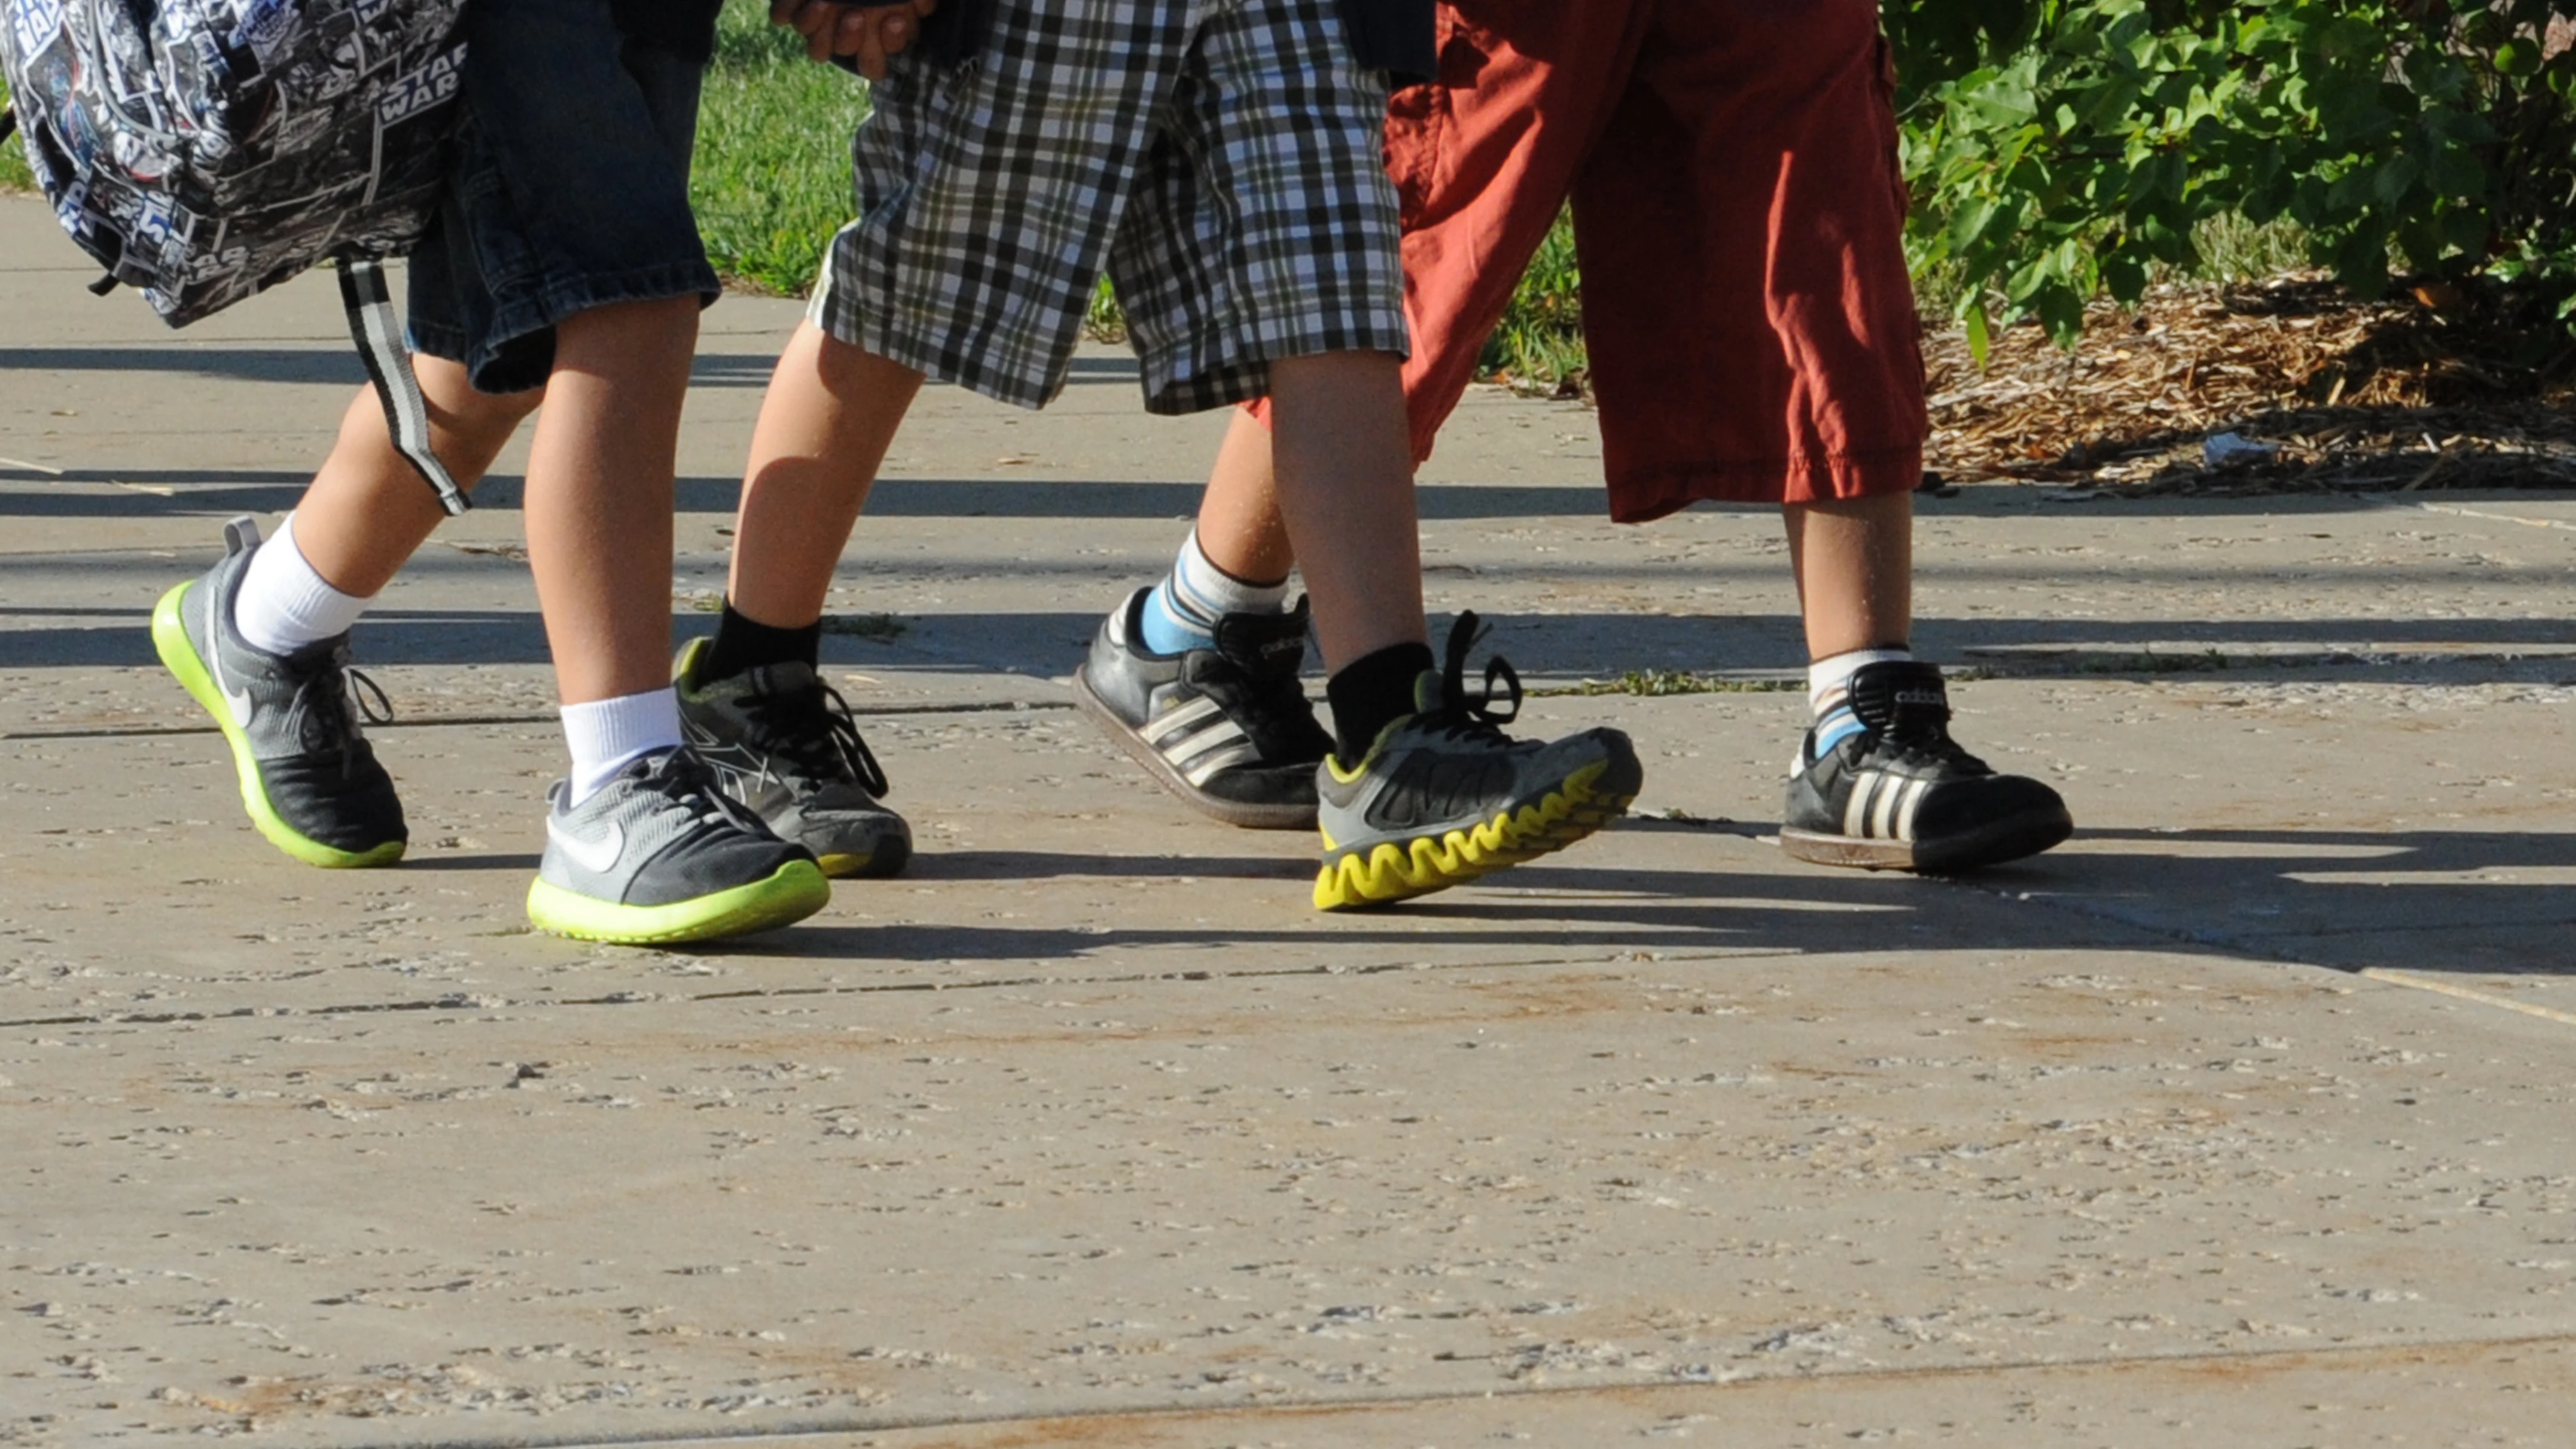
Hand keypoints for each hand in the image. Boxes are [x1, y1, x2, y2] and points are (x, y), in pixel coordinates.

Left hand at [768, 0, 937, 77]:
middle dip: (850, 38)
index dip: (888, 45)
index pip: (882, 58)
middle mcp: (845, 33)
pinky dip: (788, 8)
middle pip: (846, 53)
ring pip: (815, 48)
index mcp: (875, 32)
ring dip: (818, 28)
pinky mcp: (789, 7)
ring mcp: (817, 23)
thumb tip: (923, 4)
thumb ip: (916, 1)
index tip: (895, 19)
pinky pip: (782, 17)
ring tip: (823, 2)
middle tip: (855, 13)